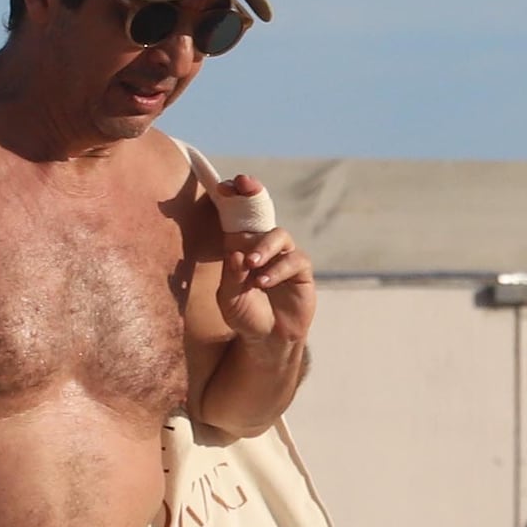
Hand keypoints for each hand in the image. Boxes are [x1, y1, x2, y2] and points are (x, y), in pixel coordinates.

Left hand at [206, 171, 317, 349]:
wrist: (267, 340)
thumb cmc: (244, 316)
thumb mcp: (228, 298)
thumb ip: (231, 275)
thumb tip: (236, 252)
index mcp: (240, 246)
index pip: (236, 217)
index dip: (233, 198)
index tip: (225, 186)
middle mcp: (263, 246)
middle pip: (261, 213)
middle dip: (253, 195)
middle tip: (243, 186)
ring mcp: (283, 256)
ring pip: (279, 235)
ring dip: (264, 246)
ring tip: (251, 265)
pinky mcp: (301, 271)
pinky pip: (294, 260)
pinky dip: (277, 269)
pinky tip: (263, 283)